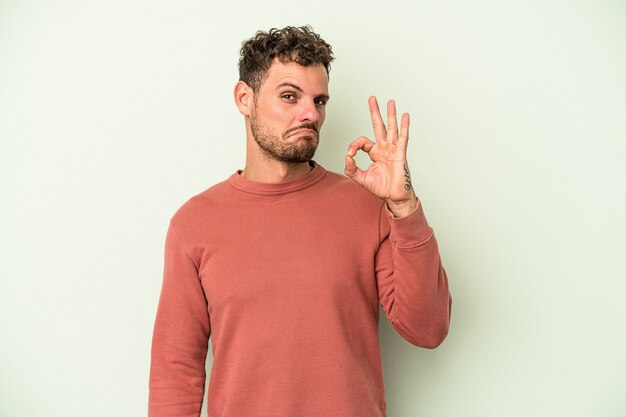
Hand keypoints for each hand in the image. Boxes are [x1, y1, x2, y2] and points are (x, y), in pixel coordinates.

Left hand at [345, 96, 416, 216]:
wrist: (394, 197)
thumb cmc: (382, 188)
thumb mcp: (361, 179)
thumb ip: (352, 169)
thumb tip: (347, 158)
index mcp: (375, 153)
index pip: (363, 141)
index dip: (354, 145)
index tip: (350, 155)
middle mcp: (384, 148)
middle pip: (378, 126)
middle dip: (375, 112)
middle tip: (372, 99)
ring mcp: (393, 149)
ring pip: (391, 128)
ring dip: (390, 114)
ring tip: (390, 102)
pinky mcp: (400, 153)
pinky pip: (402, 137)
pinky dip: (404, 126)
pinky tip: (405, 115)